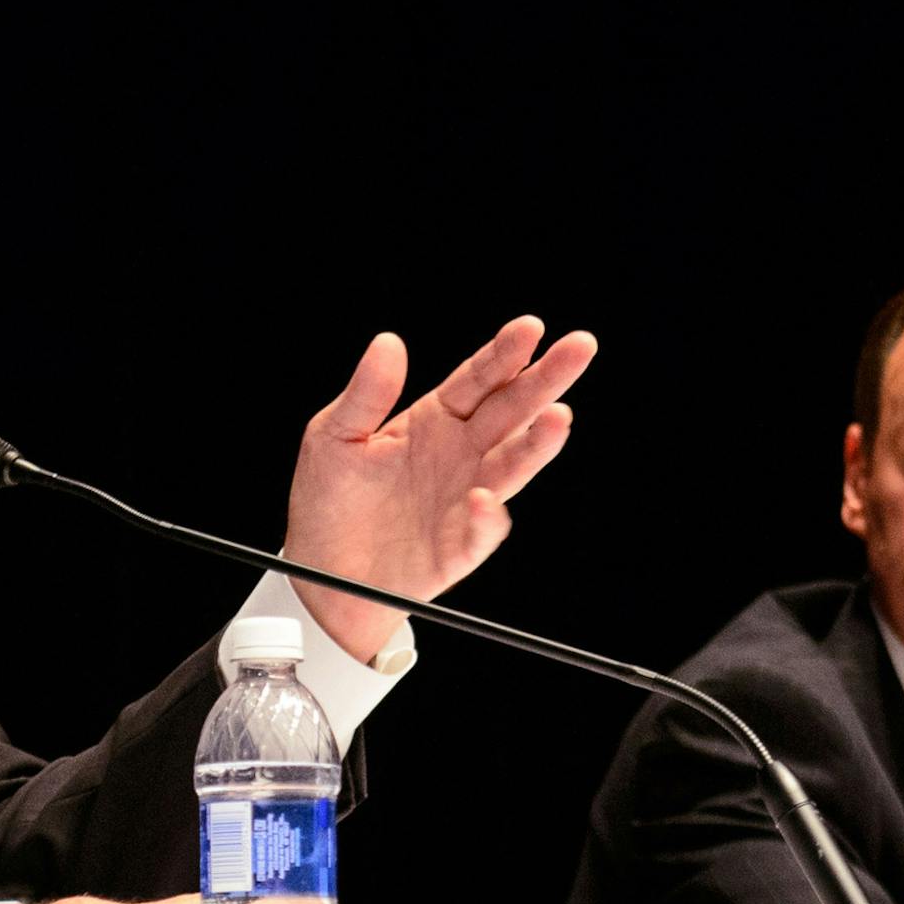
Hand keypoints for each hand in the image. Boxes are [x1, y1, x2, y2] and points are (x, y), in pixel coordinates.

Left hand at [283, 316, 595, 661]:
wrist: (323, 575)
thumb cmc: (328, 501)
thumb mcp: (333, 437)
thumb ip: (366, 394)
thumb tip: (389, 343)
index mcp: (434, 420)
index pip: (478, 379)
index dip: (504, 354)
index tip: (531, 328)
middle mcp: (460, 453)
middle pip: (511, 410)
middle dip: (546, 380)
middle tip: (580, 348)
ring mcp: (465, 497)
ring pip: (512, 465)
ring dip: (537, 444)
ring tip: (558, 418)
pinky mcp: (460, 545)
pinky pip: (482, 530)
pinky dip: (487, 517)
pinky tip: (483, 499)